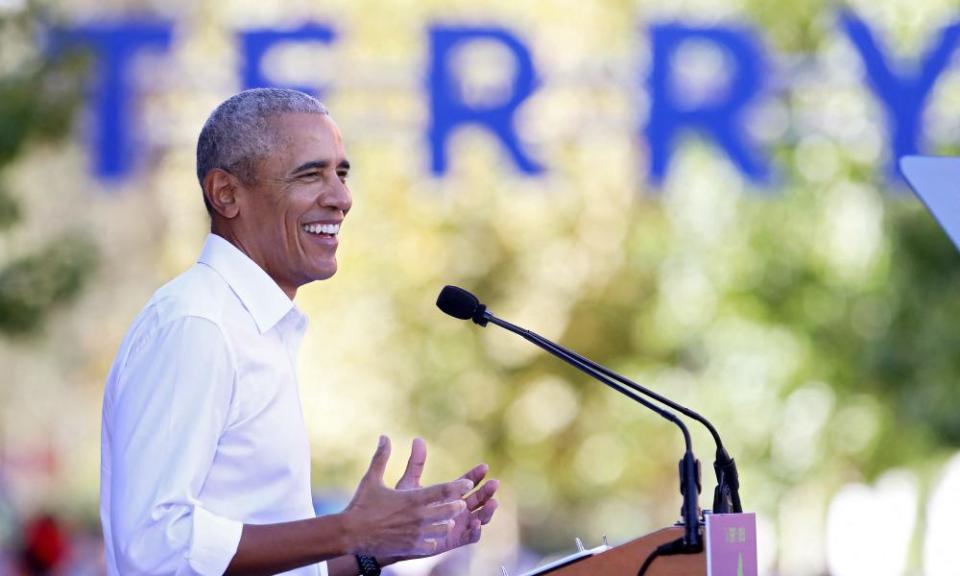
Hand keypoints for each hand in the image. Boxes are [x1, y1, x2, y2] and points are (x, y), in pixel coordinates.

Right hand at [342, 436, 473, 557]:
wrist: (350, 534)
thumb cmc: (361, 505)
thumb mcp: (372, 478)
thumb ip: (381, 457)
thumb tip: (384, 437)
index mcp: (413, 498)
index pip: (445, 490)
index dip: (459, 486)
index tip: (468, 483)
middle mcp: (418, 516)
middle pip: (450, 510)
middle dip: (457, 505)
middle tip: (461, 503)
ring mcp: (416, 534)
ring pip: (443, 528)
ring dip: (447, 523)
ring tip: (448, 520)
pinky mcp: (411, 548)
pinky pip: (431, 545)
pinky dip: (434, 540)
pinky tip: (432, 537)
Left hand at [394, 437, 498, 554]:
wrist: (394, 533)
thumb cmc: (401, 508)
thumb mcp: (409, 484)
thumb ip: (416, 464)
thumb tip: (417, 439)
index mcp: (450, 494)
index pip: (468, 482)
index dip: (477, 475)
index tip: (484, 466)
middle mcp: (458, 508)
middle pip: (478, 499)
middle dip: (487, 491)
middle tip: (493, 483)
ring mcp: (459, 524)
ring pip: (480, 517)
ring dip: (487, 511)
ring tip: (492, 503)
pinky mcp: (455, 539)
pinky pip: (471, 537)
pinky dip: (476, 531)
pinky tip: (477, 523)